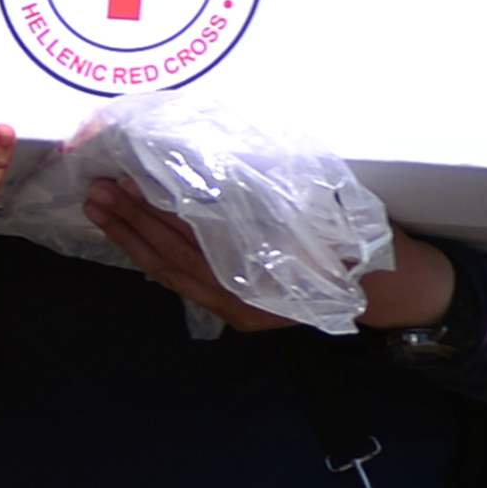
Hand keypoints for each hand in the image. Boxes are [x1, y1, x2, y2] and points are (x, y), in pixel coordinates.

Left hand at [84, 185, 452, 336]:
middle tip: (96, 191)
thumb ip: (270, 210)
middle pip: (174, 261)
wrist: (391, 287)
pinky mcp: (234, 307)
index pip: (196, 247)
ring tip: (99, 207)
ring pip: (171, 274)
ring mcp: (237, 310)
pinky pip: (184, 282)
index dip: (158, 216)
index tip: (128, 185)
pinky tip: (128, 235)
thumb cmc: (360, 243)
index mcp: (268, 282)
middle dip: (131, 225)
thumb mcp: (323, 220)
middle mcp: (245, 303)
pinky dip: (154, 256)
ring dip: (132, 239)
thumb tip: (211, 177)